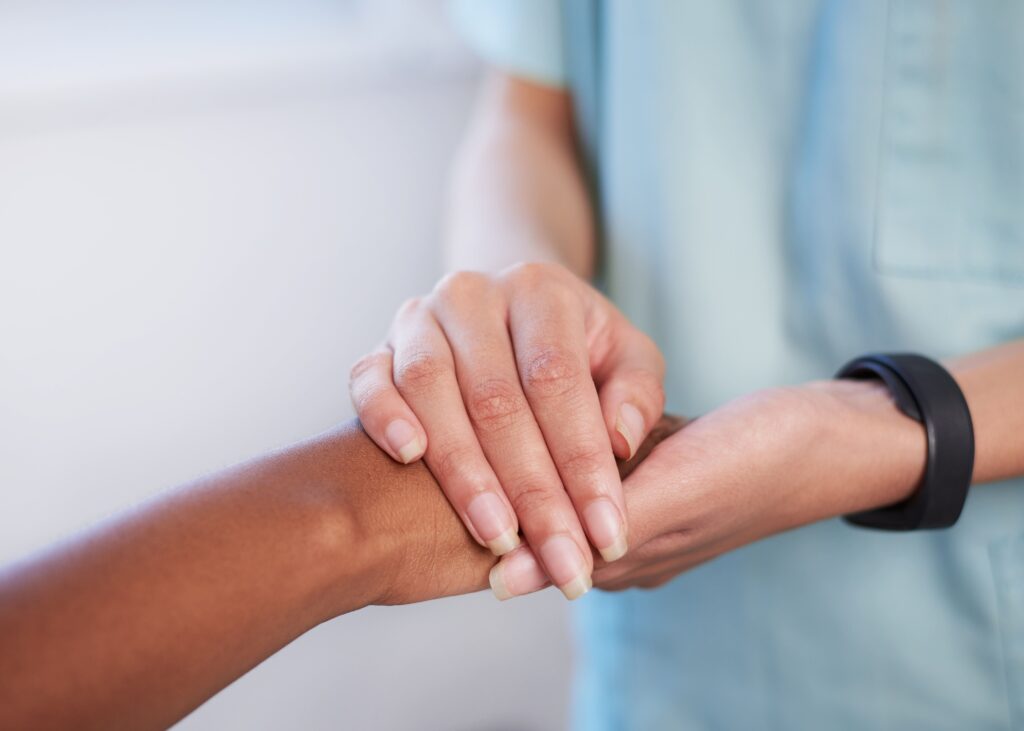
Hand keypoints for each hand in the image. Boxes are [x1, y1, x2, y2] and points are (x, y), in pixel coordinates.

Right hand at [348, 262, 664, 598]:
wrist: (506, 316)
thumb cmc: (577, 350)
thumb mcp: (626, 358)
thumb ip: (635, 394)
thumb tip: (620, 442)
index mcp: (540, 290)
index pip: (558, 380)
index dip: (583, 462)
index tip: (607, 534)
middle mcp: (474, 295)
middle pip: (496, 398)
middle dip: (533, 491)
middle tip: (562, 562)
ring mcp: (420, 318)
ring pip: (431, 390)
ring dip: (465, 472)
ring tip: (499, 537)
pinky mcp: (380, 348)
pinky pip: (368, 379)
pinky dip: (385, 416)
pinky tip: (410, 458)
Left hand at [488, 381, 926, 596]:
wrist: (834, 434)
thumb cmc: (761, 461)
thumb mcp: (677, 492)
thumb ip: (594, 529)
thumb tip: (503, 580)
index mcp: (629, 560)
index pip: (536, 553)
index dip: (491, 522)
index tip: (440, 490)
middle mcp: (629, 545)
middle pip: (545, 523)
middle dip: (505, 492)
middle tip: (453, 447)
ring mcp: (647, 509)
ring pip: (568, 492)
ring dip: (534, 463)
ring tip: (486, 424)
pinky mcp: (661, 473)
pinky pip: (599, 464)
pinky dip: (573, 442)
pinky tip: (549, 409)